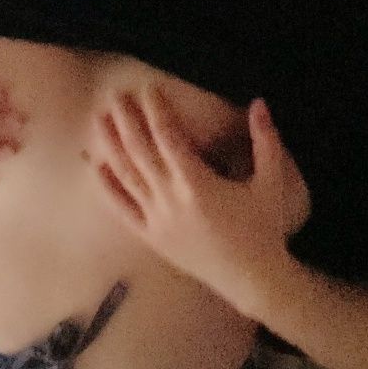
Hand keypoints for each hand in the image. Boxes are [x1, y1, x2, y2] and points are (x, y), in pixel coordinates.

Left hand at [91, 88, 309, 317]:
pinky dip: (108, 187)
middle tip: (115, 95)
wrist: (252, 279)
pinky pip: (123, 209)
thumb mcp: (271, 182)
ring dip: (111, 146)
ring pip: (126, 176)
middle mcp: (170, 199)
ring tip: (98, 120)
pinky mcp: (151, 237)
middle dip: (127, 121)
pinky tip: (96, 167)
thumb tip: (259, 102)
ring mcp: (157, 220)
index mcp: (197, 183)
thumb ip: (266, 140)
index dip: (157, 110)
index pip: (169, 137)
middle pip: (140, 152)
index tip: (148, 89)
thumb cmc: (263, 228)